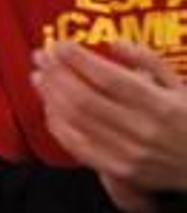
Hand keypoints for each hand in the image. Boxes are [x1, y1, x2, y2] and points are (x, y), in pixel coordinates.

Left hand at [33, 40, 186, 199]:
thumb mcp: (181, 85)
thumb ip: (149, 61)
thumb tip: (114, 42)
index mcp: (161, 106)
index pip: (109, 79)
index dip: (78, 60)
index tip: (60, 44)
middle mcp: (143, 130)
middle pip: (85, 99)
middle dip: (57, 73)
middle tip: (42, 56)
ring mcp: (129, 153)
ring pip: (76, 121)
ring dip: (51, 96)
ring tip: (39, 76)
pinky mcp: (118, 171)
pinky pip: (77, 146)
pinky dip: (58, 125)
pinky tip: (50, 107)